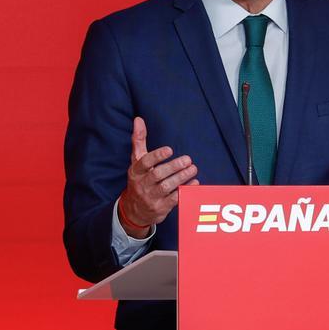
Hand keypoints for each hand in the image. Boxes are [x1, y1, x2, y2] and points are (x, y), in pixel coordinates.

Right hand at [119, 117, 198, 237]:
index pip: (144, 162)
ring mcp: (151, 197)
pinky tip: (194, 183)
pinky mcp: (160, 208)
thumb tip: (138, 119)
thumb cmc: (139, 179)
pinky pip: (174, 199)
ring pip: (166, 187)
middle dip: (174, 167)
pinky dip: (185, 191)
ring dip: (181, 177)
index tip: (170, 149)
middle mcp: (142, 184)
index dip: (157, 156)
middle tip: (188, 159)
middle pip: (157, 174)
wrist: (134, 211)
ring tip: (193, 169)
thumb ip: (138, 140)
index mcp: (136, 171)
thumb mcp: (136, 161)